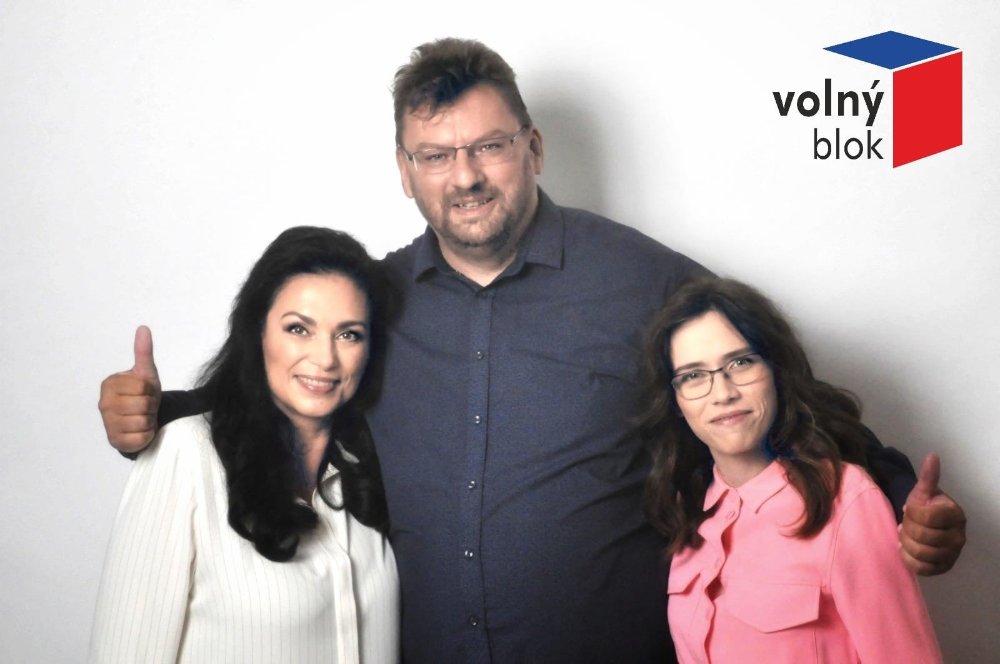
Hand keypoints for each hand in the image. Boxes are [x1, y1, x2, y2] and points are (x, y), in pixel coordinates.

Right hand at [98, 326, 161, 452]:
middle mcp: (104, 404)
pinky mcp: (115, 441)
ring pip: (143, 421)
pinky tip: (140, 431)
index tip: (145, 392)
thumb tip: (143, 328)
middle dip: (151, 405)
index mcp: (109, 384)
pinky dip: (147, 435)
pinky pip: (142, 438)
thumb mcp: (146, 373)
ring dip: (150, 420)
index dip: (151, 390)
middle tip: (146, 406)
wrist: (142, 419)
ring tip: (143, 417)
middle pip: (144, 404)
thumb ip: (144, 352)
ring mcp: (107, 424)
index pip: (143, 386)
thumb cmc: (143, 395)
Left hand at [899, 453, 966, 575]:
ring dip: (907, 544)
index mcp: (955, 514)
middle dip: (908, 529)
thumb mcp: (923, 491)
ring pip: (922, 553)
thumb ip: (928, 476)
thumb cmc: (925, 505)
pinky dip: (909, 560)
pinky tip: (906, 550)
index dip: (911, 513)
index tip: (909, 509)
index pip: (926, 516)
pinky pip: (923, 569)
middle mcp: (959, 536)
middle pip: (922, 537)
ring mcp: (953, 554)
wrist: (927, 525)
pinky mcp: (944, 567)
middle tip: (905, 524)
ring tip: (906, 536)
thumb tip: (932, 456)